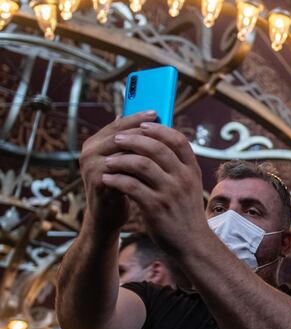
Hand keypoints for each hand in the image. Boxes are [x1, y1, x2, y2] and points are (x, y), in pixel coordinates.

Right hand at [79, 112, 157, 233]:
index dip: (137, 117)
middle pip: (120, 133)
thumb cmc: (122, 186)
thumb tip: (152, 119)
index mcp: (96, 142)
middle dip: (144, 129)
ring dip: (144, 144)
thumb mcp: (128, 162)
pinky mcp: (97, 180)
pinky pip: (122, 166)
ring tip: (164, 141)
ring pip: (122, 148)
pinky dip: (140, 163)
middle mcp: (89, 151)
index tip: (157, 111)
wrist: (108, 217)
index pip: (119, 123)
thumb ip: (134, 143)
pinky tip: (157, 162)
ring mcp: (90, 165)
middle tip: (163, 124)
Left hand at [101, 122, 206, 251]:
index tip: (143, 124)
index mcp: (192, 170)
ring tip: (109, 160)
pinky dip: (117, 180)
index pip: (178, 140)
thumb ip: (178, 166)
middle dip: (134, 139)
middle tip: (117, 139)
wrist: (192, 242)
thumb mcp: (190, 185)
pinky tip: (108, 178)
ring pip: (141, 164)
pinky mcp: (155, 207)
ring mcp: (170, 192)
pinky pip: (131, 186)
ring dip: (121, 159)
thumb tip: (159, 143)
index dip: (159, 129)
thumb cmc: (185, 212)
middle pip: (157, 147)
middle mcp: (183, 178)